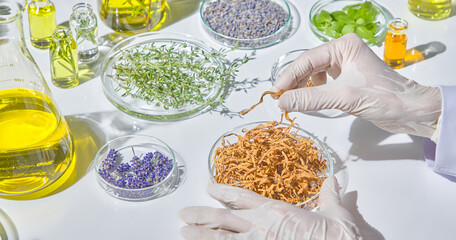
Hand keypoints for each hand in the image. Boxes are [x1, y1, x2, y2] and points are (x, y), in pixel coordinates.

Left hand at [179, 176, 360, 239]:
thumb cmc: (338, 235)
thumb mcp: (336, 212)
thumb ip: (330, 195)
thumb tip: (333, 181)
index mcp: (276, 211)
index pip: (242, 197)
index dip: (223, 191)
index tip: (209, 187)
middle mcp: (262, 226)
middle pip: (223, 218)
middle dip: (201, 215)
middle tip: (183, 215)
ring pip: (221, 239)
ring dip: (201, 236)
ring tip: (183, 233)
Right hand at [274, 33, 440, 139]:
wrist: (410, 111)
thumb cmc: (383, 98)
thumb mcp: (342, 97)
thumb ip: (310, 99)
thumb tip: (282, 102)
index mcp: (343, 46)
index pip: (307, 59)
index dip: (289, 76)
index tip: (276, 93)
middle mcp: (343, 52)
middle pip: (308, 66)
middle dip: (295, 83)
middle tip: (282, 100)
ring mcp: (345, 66)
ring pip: (314, 75)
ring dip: (303, 88)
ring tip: (296, 102)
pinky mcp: (348, 80)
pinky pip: (323, 84)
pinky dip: (314, 93)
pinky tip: (312, 101)